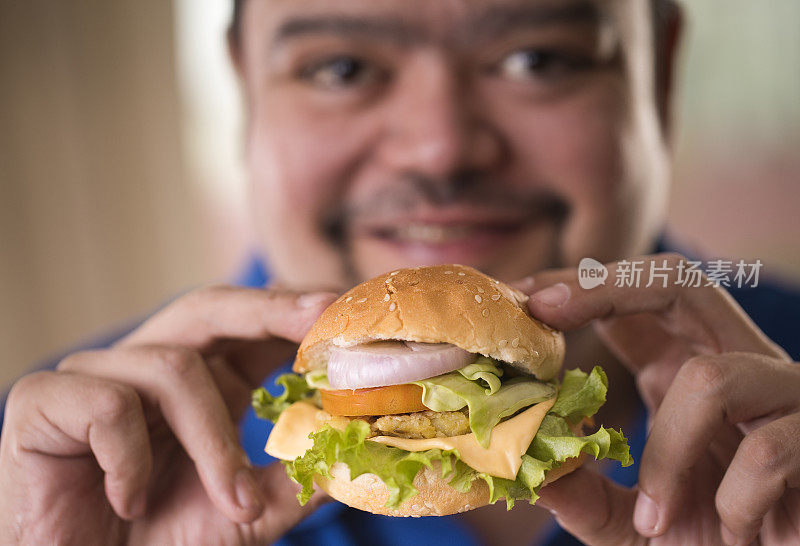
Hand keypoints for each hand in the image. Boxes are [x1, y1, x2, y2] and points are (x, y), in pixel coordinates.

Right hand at [0, 285, 336, 544]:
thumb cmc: (159, 540)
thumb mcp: (244, 514)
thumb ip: (292, 483)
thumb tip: (353, 460)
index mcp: (201, 381)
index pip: (250, 326)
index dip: (294, 310)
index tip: (342, 306)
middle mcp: (151, 366)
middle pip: (210, 307)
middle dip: (268, 309)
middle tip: (320, 315)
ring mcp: (98, 377)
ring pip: (173, 366)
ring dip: (212, 441)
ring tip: (233, 502)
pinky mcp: (45, 400)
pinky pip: (107, 404)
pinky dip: (129, 458)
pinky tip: (126, 500)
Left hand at [514, 254, 798, 544]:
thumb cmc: (708, 543)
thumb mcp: (626, 520)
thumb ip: (580, 493)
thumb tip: (515, 462)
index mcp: (684, 372)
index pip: (633, 302)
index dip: (577, 288)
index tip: (519, 295)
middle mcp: (732, 365)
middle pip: (680, 282)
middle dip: (606, 286)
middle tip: (542, 309)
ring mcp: (782, 396)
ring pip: (714, 375)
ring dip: (670, 452)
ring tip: (655, 515)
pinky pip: (771, 450)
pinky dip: (735, 498)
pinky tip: (734, 529)